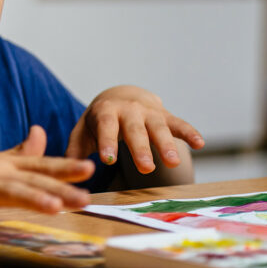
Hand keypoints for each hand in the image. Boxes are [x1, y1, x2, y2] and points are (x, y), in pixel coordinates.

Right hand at [0, 126, 93, 227]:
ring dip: (30, 199)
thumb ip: (19, 152)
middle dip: (59, 189)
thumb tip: (41, 132)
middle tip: (85, 197)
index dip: (64, 168)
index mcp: (3, 165)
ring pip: (5, 193)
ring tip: (53, 208)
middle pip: (30, 181)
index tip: (90, 169)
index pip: (39, 166)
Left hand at [65, 85, 204, 173]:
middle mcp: (128, 111)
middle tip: (145, 168)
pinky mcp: (166, 116)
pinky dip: (190, 132)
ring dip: (166, 144)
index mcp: (105, 113)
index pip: (105, 127)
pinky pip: (179, 124)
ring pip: (159, 128)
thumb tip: (67, 170)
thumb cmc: (99, 121)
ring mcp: (149, 113)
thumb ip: (75, 150)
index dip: (107, 143)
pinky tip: (200, 143)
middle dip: (140, 149)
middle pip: (135, 130)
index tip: (107, 160)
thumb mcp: (84, 131)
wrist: (121, 97)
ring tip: (173, 163)